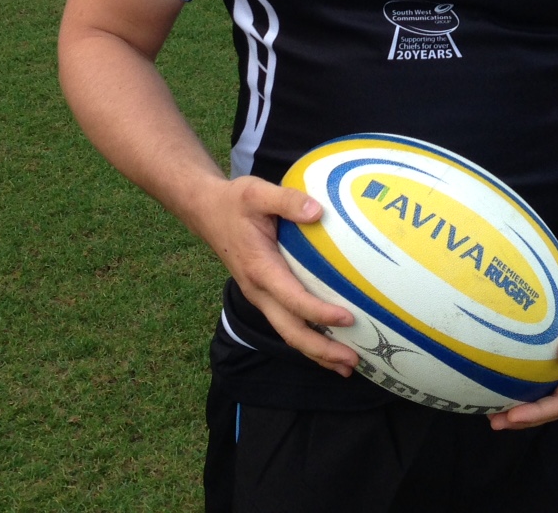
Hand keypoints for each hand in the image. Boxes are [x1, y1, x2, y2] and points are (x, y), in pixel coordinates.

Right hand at [192, 175, 358, 375]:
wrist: (205, 211)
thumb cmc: (234, 202)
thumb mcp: (257, 192)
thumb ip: (287, 200)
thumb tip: (318, 211)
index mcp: (260, 269)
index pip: (293, 299)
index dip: (319, 312)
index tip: (348, 318)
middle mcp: (259, 290)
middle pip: (290, 331)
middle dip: (321, 350)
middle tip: (352, 361)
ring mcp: (260, 296)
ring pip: (288, 332)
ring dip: (316, 352)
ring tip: (347, 365)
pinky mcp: (264, 294)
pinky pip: (287, 322)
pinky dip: (308, 338)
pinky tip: (329, 344)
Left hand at [487, 247, 557, 429]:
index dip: (539, 413)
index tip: (512, 416)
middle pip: (554, 401)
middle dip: (526, 415)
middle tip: (494, 420)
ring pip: (546, 387)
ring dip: (522, 398)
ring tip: (492, 403)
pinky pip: (540, 364)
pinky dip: (521, 372)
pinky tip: (498, 366)